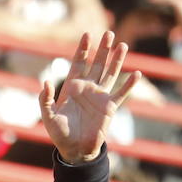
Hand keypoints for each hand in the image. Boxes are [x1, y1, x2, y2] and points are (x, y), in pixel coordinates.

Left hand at [38, 31, 140, 163]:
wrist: (75, 149)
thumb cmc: (60, 133)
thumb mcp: (48, 116)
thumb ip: (45, 99)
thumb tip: (45, 82)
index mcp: (72, 87)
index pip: (78, 64)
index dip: (83, 50)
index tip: (87, 35)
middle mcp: (87, 88)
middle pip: (96, 64)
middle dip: (102, 49)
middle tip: (109, 32)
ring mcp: (100, 97)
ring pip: (110, 74)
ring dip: (116, 60)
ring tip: (123, 45)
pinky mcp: (110, 107)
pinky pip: (121, 94)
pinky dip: (129, 85)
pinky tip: (136, 74)